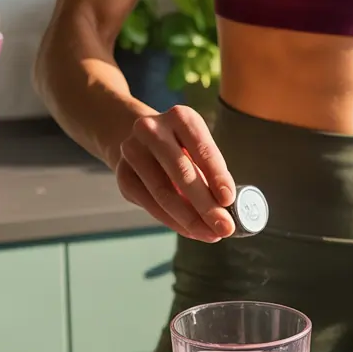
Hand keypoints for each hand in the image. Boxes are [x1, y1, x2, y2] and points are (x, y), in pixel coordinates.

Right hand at [115, 105, 236, 242]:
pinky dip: (173, 222)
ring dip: (190, 219)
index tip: (229, 200)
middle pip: (181, 173)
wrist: (137, 139)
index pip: (202, 149)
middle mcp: (152, 130)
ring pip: (163, 193)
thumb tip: (226, 210)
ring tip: (211, 234)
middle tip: (225, 227)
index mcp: (180, 117)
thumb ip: (210, 173)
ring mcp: (133, 151)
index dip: (217, 176)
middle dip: (206, 205)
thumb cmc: (180, 148)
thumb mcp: (198, 148)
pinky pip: (150, 205)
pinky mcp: (123, 175)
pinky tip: (191, 231)